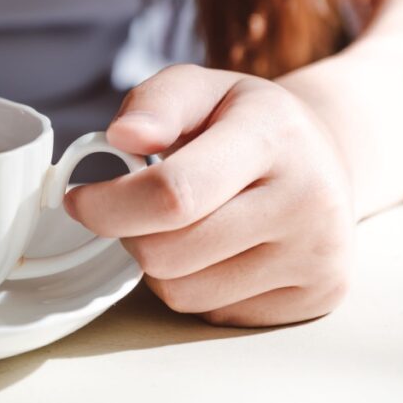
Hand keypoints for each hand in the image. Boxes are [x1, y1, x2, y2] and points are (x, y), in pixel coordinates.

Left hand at [65, 64, 354, 326]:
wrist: (325, 159)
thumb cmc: (244, 122)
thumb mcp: (199, 88)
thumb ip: (154, 103)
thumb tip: (121, 137)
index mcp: (271, 136)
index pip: (173, 193)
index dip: (109, 205)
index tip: (77, 201)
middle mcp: (306, 199)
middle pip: (169, 252)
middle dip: (131, 233)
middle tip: (139, 208)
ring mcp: (316, 255)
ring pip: (183, 292)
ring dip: (159, 265)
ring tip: (183, 225)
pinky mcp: (316, 298)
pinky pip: (213, 315)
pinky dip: (195, 287)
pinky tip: (216, 251)